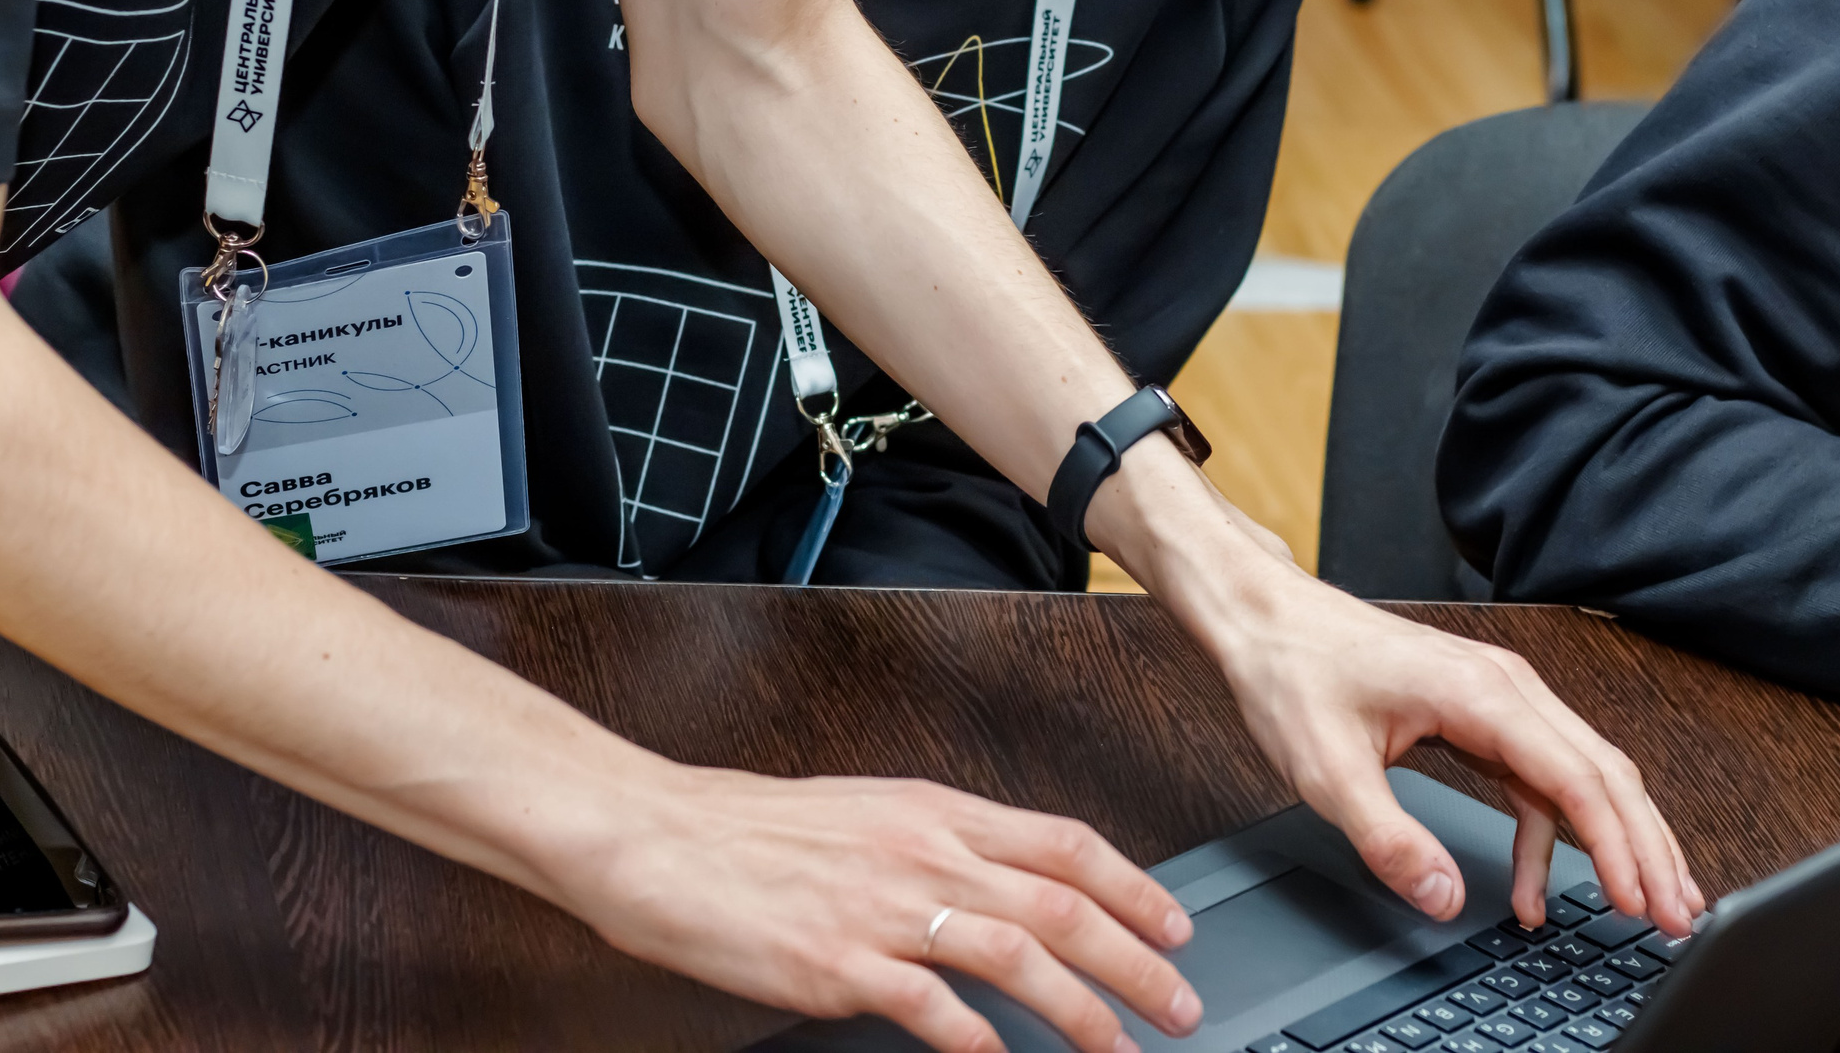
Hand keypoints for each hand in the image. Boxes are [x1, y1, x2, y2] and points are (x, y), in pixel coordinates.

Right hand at [556, 763, 1202, 1052]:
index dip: (1134, 888)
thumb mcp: (868, 812)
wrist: (660, 837)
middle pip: (1062, 906)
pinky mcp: (840, 964)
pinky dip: (980, 1043)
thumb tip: (1002, 883)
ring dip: (1082, 1011)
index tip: (1176, 928)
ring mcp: (885, 909)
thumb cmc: (753, 830)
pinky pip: (934, 1010)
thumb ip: (940, 845)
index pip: (1065, 844)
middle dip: (1136, 962)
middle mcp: (924, 851)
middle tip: (1180, 1005)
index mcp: (936, 810)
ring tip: (1119, 1049)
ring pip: (1018, 956)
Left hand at [1089, 457, 1701, 938]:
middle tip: (1677, 917)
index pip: (1578, 778)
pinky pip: (1540, 777)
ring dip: (1615, 841)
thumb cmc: (1295, 671)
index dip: (1619, 847)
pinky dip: (1557, 832)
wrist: (1266, 617)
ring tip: (1642, 907)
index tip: (1643, 902)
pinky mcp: (1481, 713)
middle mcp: (1506, 688)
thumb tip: (1445, 898)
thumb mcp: (1328, 771)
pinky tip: (1544, 886)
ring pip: (1583, 773)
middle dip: (1647, 849)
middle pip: (1604, 774)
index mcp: (1482, 694)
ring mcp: (1498, 698)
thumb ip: (1390, 841)